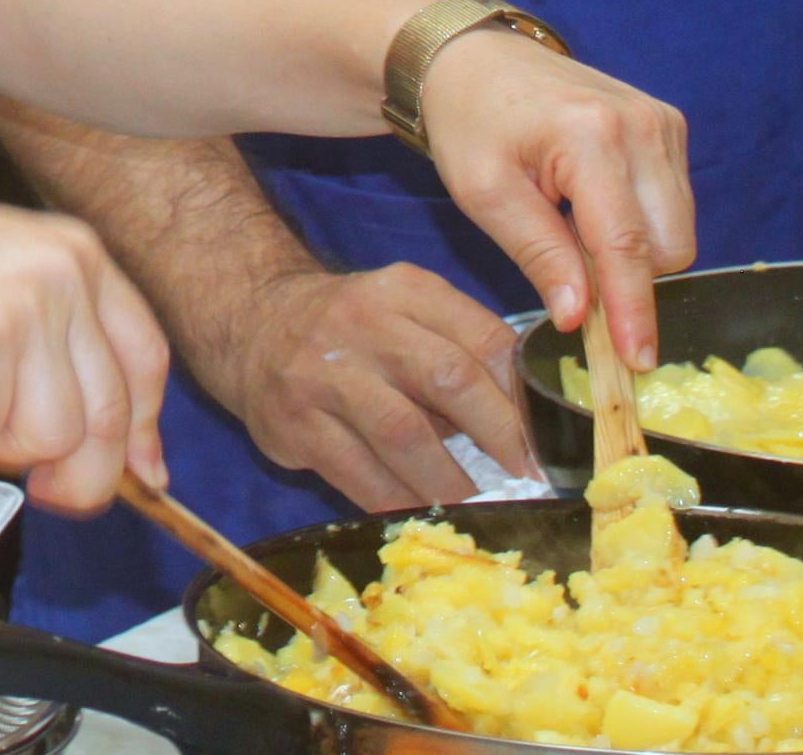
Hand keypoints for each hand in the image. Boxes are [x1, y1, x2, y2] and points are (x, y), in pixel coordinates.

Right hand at [0, 152, 170, 513]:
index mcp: (75, 254)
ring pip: (51, 436)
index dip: (142, 431)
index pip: (145, 360)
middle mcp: (65, 270)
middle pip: (110, 417)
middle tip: (41, 489)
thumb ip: (54, 349)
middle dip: (76, 473)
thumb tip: (101, 442)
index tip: (140, 477)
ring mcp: (28, 300)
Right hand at [193, 261, 529, 513]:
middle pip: (447, 379)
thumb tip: (532, 418)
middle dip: (499, 435)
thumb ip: (462, 348)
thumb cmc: (355, 329)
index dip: (522, 392)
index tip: (549, 435)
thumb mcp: (408, 311)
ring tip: (479, 504)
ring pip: (403, 434)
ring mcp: (322, 373)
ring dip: (451, 480)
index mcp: (406, 290)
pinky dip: (399, 500)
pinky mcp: (293, 422)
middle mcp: (363, 324)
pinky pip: (358, 474)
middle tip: (528, 474)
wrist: (253, 322)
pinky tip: (423, 511)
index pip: (482, 337)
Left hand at [418, 28, 695, 363]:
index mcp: (591, 137)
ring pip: (678, 229)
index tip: (636, 361)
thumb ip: (537, 253)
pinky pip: (674, 203)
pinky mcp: (668, 125)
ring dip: (634, 252)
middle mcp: (642, 125)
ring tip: (572, 230)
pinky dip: (640, 223)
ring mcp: (662, 121)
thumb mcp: (484, 193)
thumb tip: (579, 318)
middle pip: (669, 245)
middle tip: (569, 273)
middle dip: (630, 279)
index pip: (627, 245)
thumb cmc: (469, 122)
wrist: (473, 59)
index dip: (633, 310)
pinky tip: (591, 209)